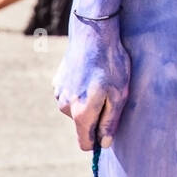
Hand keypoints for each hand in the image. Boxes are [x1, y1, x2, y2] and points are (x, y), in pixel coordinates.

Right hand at [53, 17, 130, 150]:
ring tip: (100, 79)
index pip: (85, 143)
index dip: (98, 140)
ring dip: (88, 101)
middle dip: (96, 116)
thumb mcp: (119, 94)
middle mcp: (64, 106)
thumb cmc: (110, 63)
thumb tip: (103, 144)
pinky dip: (80, 89)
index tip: (109, 129)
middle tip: (110, 94)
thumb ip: (110, 122)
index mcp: (80, 113)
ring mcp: (58, 93)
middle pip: (82, 124)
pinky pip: (71, 94)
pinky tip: (90, 72)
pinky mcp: (57, 81)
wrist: (92, 33)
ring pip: (75, 109)